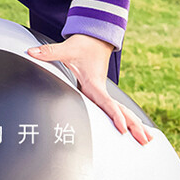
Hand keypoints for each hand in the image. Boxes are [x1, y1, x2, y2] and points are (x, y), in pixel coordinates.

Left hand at [27, 34, 152, 145]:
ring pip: (122, 110)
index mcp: (95, 83)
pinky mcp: (101, 92)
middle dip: (134, 126)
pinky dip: (128, 118)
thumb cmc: (83, 45)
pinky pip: (116, 108)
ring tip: (148, 140)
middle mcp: (102, 89)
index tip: (122, 128)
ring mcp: (103, 92)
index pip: (106, 102)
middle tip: (146, 141)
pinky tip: (135, 129)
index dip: (114, 115)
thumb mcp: (66, 49)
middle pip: (120, 110)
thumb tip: (31, 52)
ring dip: (135, 123)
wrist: (94, 38)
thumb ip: (49, 52)